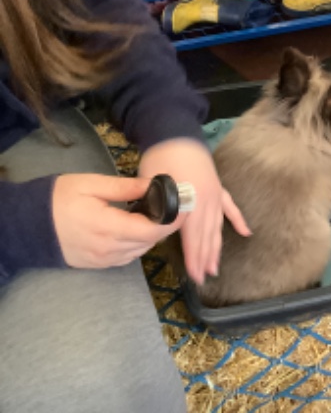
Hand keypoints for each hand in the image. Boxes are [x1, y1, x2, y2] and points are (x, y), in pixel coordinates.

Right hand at [52, 174, 177, 267]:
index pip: (152, 230)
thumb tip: (155, 184)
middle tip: (175, 207)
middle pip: (149, 241)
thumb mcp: (91, 185)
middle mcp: (108, 248)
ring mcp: (102, 260)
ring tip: (156, 215)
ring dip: (151, 235)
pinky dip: (137, 243)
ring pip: (140, 251)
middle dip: (166, 226)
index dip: (173, 221)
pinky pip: (127, 256)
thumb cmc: (57, 199)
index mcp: (108, 227)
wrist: (26, 225)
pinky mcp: (98, 264)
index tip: (186, 207)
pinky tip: (136, 228)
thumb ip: (125, 187)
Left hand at [137, 138, 250, 284]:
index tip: (194, 276)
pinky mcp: (218, 187)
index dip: (194, 258)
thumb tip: (154, 230)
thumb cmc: (160, 159)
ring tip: (216, 266)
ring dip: (217, 247)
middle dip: (206, 258)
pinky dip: (238, 219)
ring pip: (218, 226)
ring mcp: (215, 194)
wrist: (175, 134)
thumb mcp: (152, 186)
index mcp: (190, 204)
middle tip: (205, 278)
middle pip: (207, 236)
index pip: (193, 238)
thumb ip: (156, 210)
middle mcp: (207, 202)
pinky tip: (246, 232)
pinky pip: (230, 207)